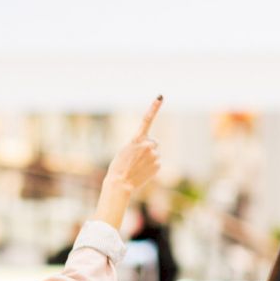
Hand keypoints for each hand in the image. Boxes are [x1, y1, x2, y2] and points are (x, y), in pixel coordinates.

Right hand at [95, 96, 163, 227]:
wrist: (120, 184)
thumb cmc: (118, 167)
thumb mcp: (125, 151)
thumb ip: (138, 145)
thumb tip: (152, 147)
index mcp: (137, 139)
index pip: (146, 120)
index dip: (154, 108)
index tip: (160, 96)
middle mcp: (148, 145)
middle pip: (153, 142)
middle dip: (148, 148)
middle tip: (136, 158)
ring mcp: (155, 155)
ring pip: (155, 153)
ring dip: (148, 158)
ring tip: (137, 166)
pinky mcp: (158, 164)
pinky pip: (157, 163)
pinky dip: (151, 166)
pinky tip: (142, 171)